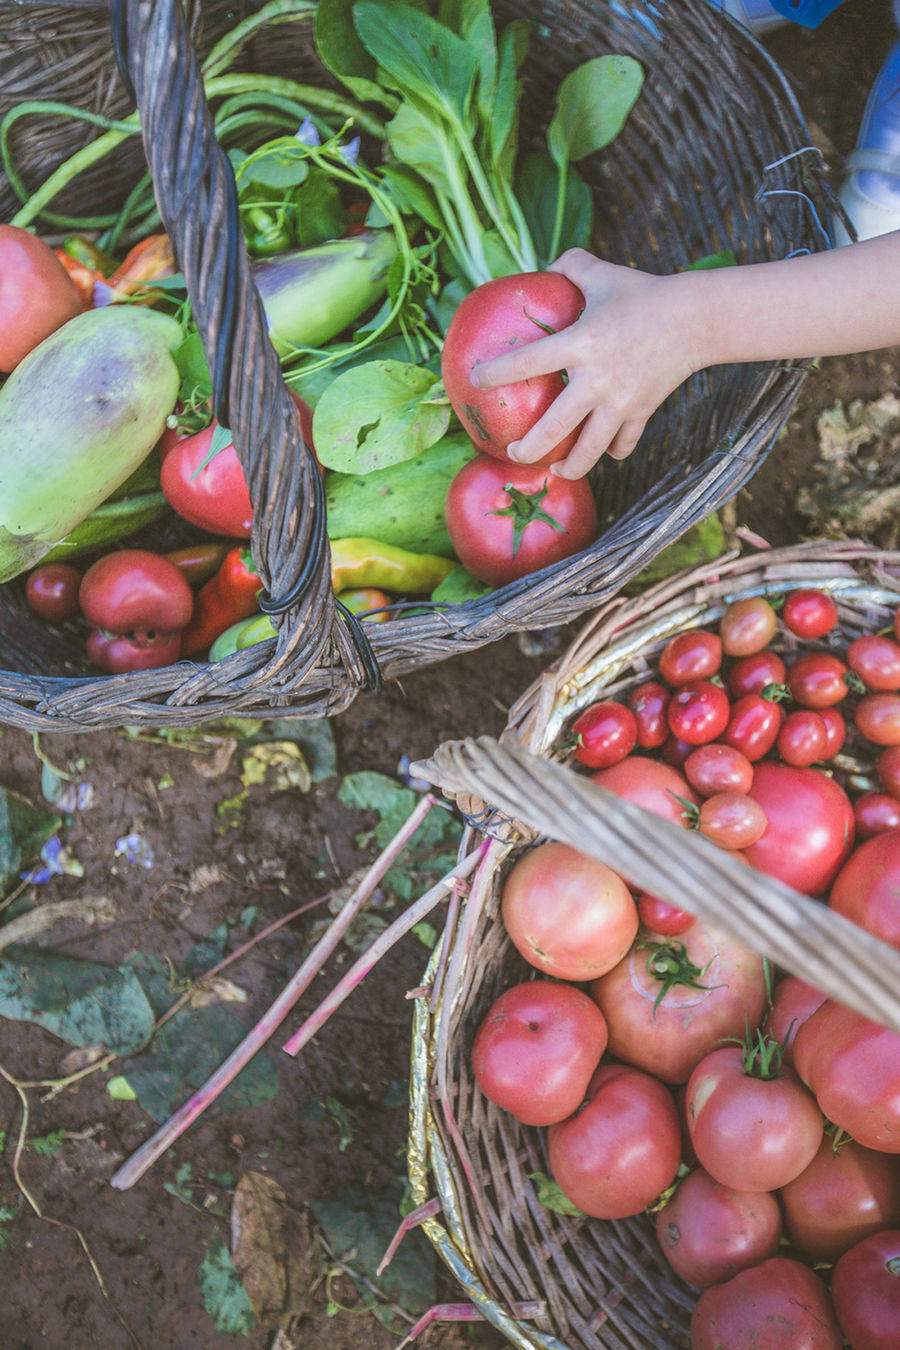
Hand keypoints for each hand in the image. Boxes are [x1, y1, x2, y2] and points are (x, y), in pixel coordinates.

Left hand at [470, 249, 702, 477]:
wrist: (696, 319)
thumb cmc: (644, 293)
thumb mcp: (603, 274)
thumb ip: (571, 266)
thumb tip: (545, 266)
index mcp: (582, 343)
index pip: (529, 362)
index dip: (497, 373)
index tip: (475, 380)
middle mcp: (599, 379)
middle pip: (554, 428)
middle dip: (528, 447)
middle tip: (512, 451)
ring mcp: (622, 401)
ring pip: (590, 450)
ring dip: (569, 465)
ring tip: (555, 469)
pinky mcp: (642, 412)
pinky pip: (622, 444)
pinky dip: (611, 450)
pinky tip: (602, 450)